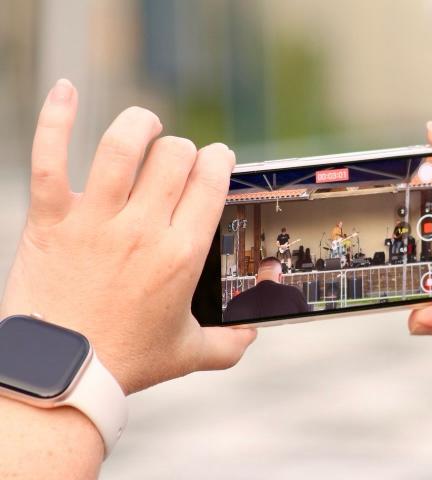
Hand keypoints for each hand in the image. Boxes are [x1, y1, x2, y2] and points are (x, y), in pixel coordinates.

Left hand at [0, 79, 255, 393]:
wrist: (61, 375)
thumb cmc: (126, 362)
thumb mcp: (188, 353)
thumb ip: (229, 344)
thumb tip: (253, 335)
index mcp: (182, 254)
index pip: (210, 181)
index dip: (217, 160)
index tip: (215, 160)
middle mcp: (143, 229)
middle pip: (173, 157)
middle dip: (183, 149)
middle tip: (179, 158)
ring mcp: (96, 221)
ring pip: (122, 146)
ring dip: (139, 124)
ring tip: (145, 124)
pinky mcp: (52, 220)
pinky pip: (50, 157)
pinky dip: (56, 118)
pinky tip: (66, 90)